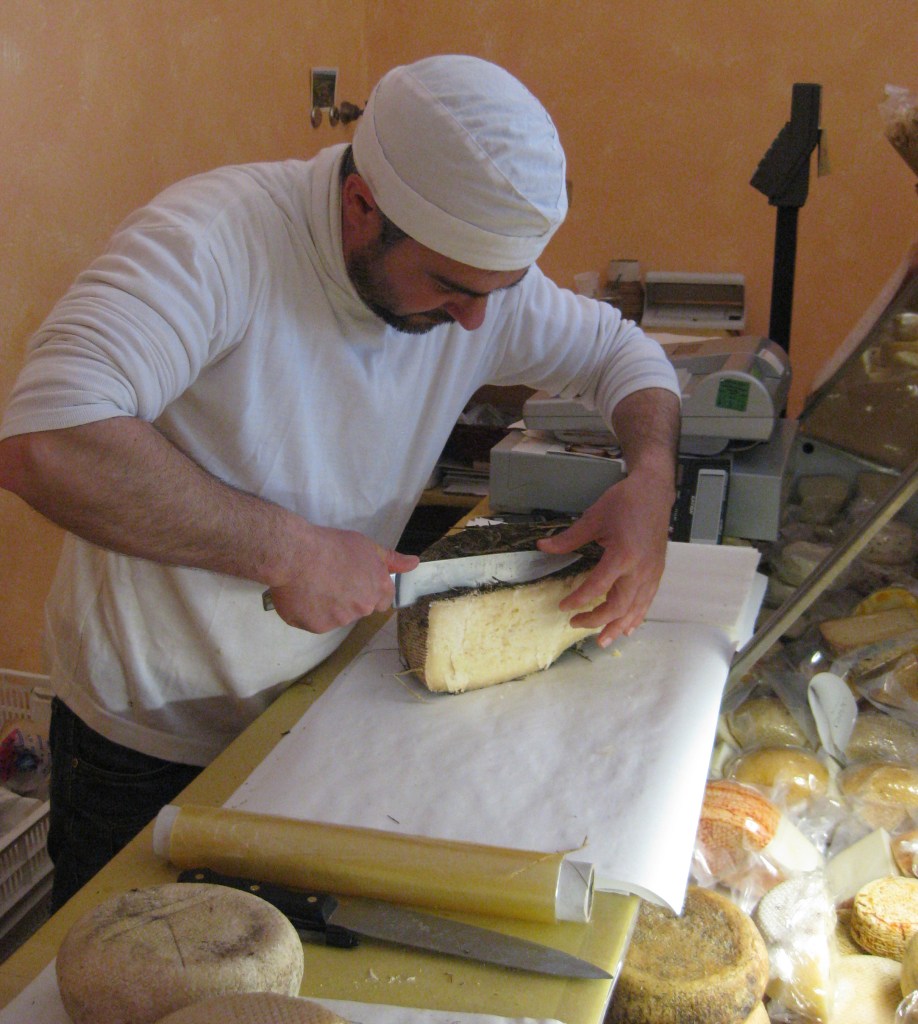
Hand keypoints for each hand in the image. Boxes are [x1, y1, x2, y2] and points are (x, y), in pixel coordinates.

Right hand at [265, 526, 418, 631]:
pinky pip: (315, 622)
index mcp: (378, 588)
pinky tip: (301, 594)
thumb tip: (415, 564)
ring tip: (312, 583)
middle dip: (348, 598)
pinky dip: (309, 611)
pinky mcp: (318, 627)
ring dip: (328, 606)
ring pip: (337, 616)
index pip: (383, 600)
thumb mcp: (366, 546)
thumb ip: (392, 560)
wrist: (296, 555)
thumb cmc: (332, 545)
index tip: (355, 581)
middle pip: (360, 608)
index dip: (369, 589)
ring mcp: (340, 620)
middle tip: (330, 578)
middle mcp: (363, 607)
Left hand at [536, 468, 673, 646]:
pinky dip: (637, 617)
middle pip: (619, 606)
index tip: (563, 606)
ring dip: (618, 627)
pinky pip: (647, 601)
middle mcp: (640, 569)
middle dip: (596, 620)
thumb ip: (569, 538)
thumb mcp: (594, 517)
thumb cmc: (627, 501)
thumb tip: (543, 547)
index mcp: (623, 555)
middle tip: (576, 624)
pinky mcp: (657, 572)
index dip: (578, 600)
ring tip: (602, 641)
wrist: (655, 492)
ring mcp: (651, 573)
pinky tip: (628, 627)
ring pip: (635, 609)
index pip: (597, 587)